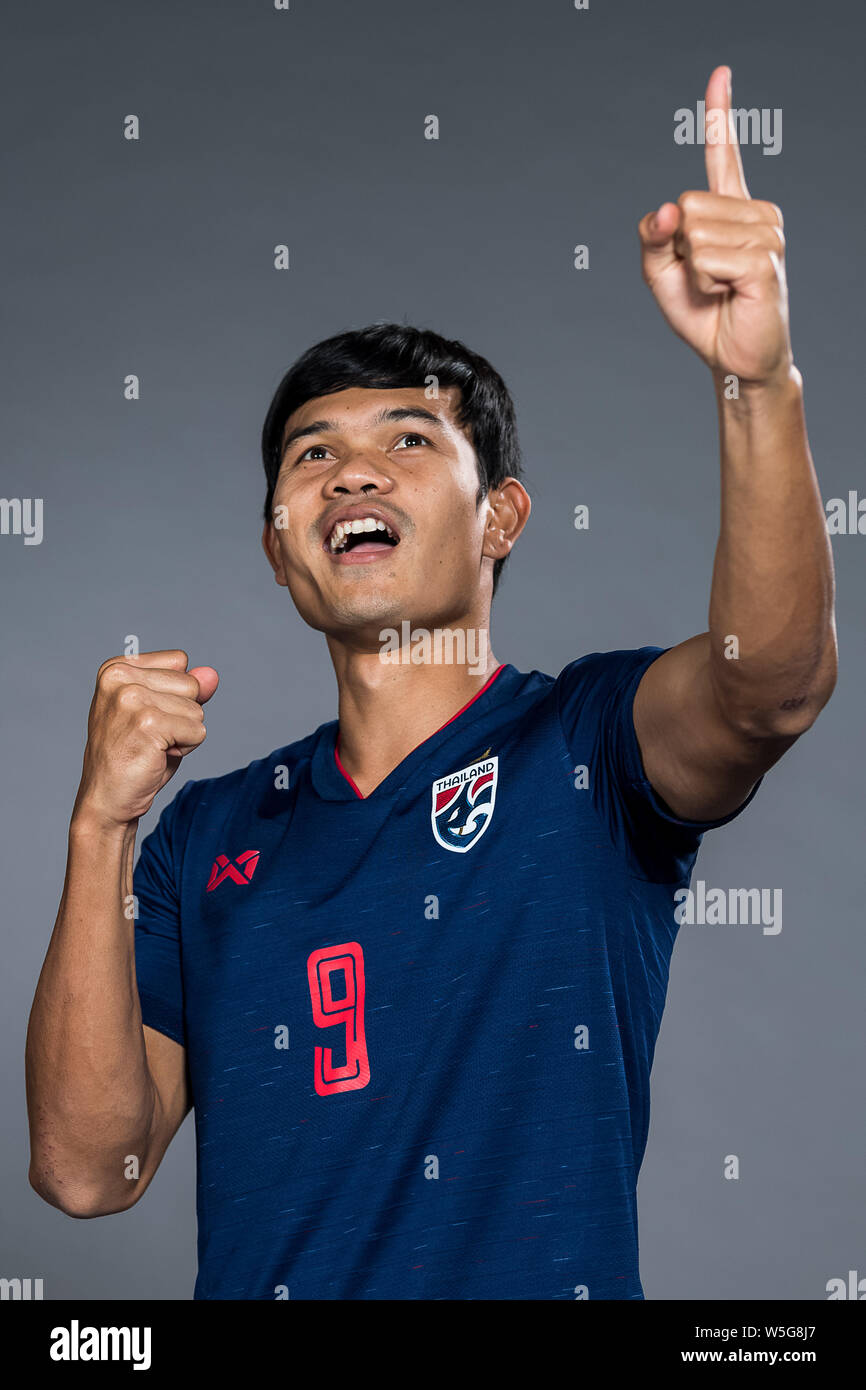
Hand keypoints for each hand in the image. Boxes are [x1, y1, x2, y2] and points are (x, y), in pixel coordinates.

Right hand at [73, 650, 218, 829]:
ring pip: (197, 710)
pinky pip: (198, 731)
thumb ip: (187, 689)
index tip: (146, 717)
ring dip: (183, 735)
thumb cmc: (133, 755)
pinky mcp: (147, 723)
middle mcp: (119, 677)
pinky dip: (185, 749)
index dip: (175, 694)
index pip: (179, 661)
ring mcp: (131, 699)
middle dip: (182, 715)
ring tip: (151, 747)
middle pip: (191, 685)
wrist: (107, 799)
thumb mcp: (162, 713)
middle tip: (149, 736)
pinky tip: (155, 757)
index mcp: (116, 668)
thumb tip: (212, 674)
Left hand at [638, 65, 793, 387]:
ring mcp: (765, 233)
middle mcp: (754, 212)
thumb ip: (652, 237)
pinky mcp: (764, 260)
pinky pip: (706, 258)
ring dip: (693, 271)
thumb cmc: (703, 314)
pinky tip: (728, 294)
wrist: (734, 359)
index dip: (719, 114)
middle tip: (707, 279)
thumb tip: (665, 209)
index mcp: (730, 209)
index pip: (723, 154)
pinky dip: (704, 283)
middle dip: (680, 249)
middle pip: (686, 205)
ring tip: (720, 289)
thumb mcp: (662, 274)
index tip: (720, 73)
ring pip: (693, 233)